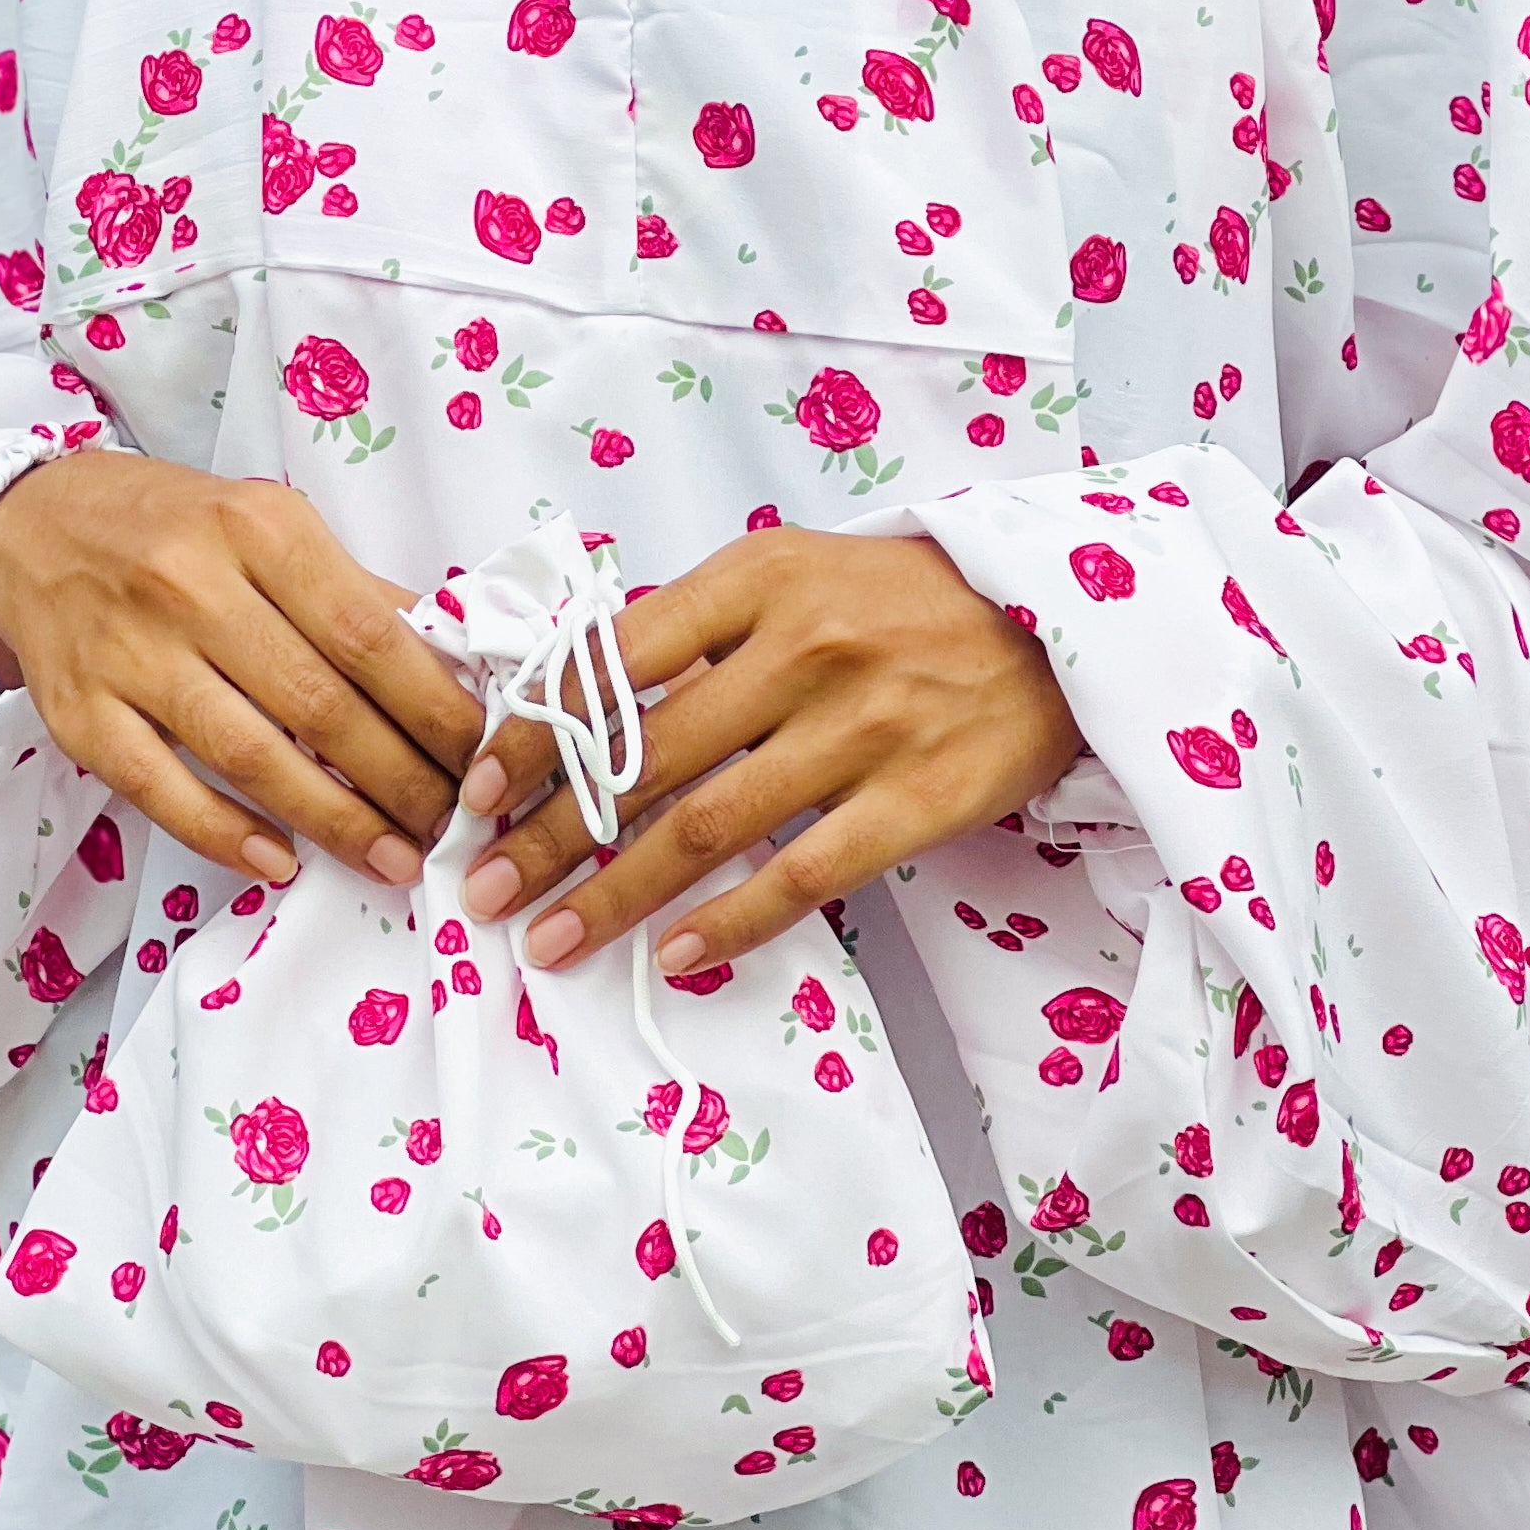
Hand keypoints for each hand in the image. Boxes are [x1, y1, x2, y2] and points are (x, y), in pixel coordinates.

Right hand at [0, 454, 479, 893]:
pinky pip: (161, 789)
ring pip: (250, 754)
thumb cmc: (172, 525)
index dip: (431, 705)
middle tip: (449, 826)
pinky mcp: (79, 713)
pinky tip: (280, 861)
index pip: (366, 632)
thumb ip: (352, 592)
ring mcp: (129, 653)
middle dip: (398, 778)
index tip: (480, 755)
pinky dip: (225, 833)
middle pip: (318, 702)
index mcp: (257, 528)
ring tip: (392, 858)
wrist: (32, 521)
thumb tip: (446, 664)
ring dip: (332, 820)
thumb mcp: (269, 524)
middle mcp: (192, 585)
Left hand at [455, 526, 1080, 976]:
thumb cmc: (898, 601)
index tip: (476, 788)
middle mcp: (800, 649)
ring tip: (548, 941)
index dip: (533, 732)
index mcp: (758, 580)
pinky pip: (800, 875)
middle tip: (483, 889)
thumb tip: (575, 699)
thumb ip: (697, 627)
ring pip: (704, 826)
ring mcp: (859, 729)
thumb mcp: (793, 573)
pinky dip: (729, 922)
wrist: (1053, 626)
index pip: (611, 660)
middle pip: (641, 759)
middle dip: (546, 833)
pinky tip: (674, 956)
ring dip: (613, 894)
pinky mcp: (913, 801)